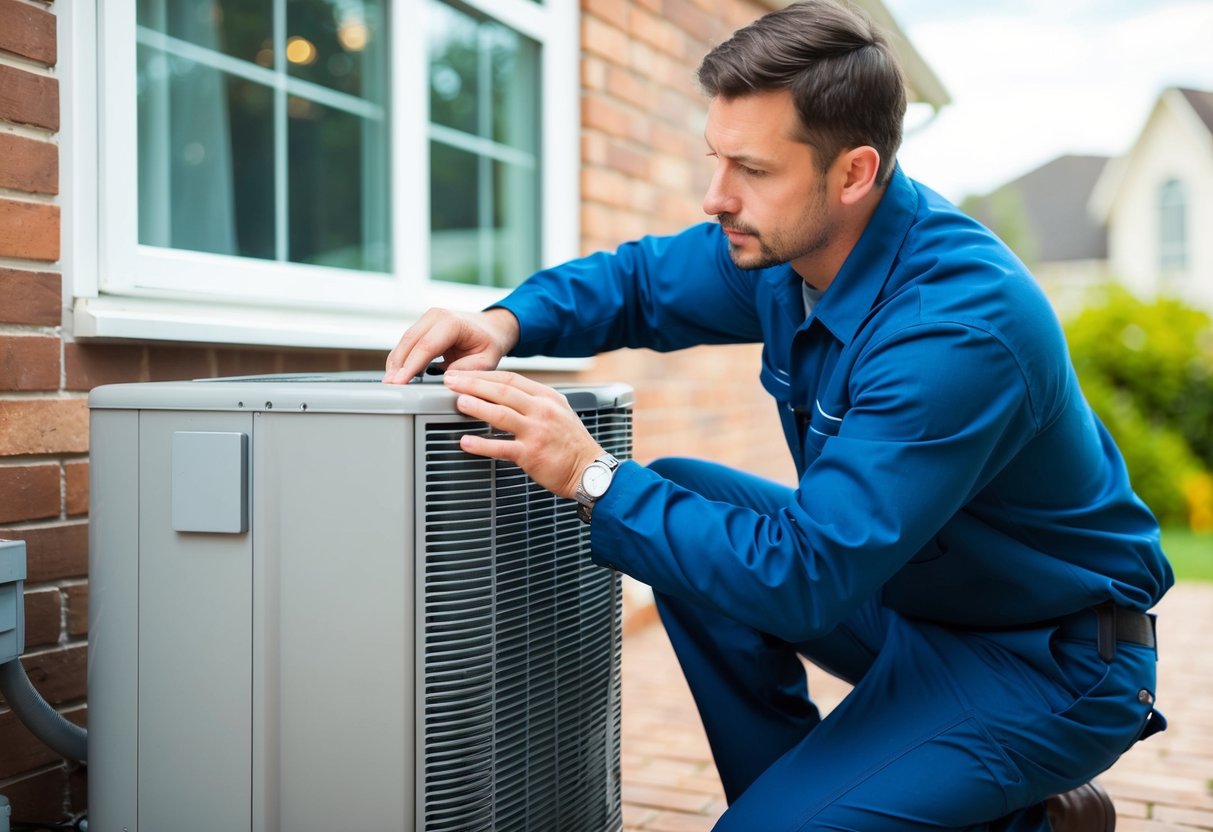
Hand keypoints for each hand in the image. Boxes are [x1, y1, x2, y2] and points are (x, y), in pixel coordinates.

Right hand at [383, 307, 519, 383]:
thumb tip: (446, 379)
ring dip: (396, 362)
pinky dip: (401, 357)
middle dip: (398, 365)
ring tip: (390, 382)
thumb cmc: (490, 343)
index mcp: (452, 322)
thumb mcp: (487, 360)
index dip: (411, 365)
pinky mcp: (422, 325)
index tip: (400, 382)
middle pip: (410, 341)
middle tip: (390, 386)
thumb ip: (467, 370)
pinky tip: (397, 373)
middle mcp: (436, 316)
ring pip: (404, 341)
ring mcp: (427, 318)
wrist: (491, 327)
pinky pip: (407, 342)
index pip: (426, 345)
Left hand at [443, 370, 605, 498]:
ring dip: (476, 406)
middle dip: (472, 384)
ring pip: (500, 414)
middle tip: (451, 382)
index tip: (464, 374)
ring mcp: (536, 432)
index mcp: (547, 397)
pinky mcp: (531, 454)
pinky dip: (481, 445)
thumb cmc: (571, 443)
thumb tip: (505, 393)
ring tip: (458, 402)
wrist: (589, 470)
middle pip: (502, 390)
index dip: (484, 374)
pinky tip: (466, 442)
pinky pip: (501, 447)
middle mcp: (542, 410)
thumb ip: (534, 401)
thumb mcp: (559, 411)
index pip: (511, 378)